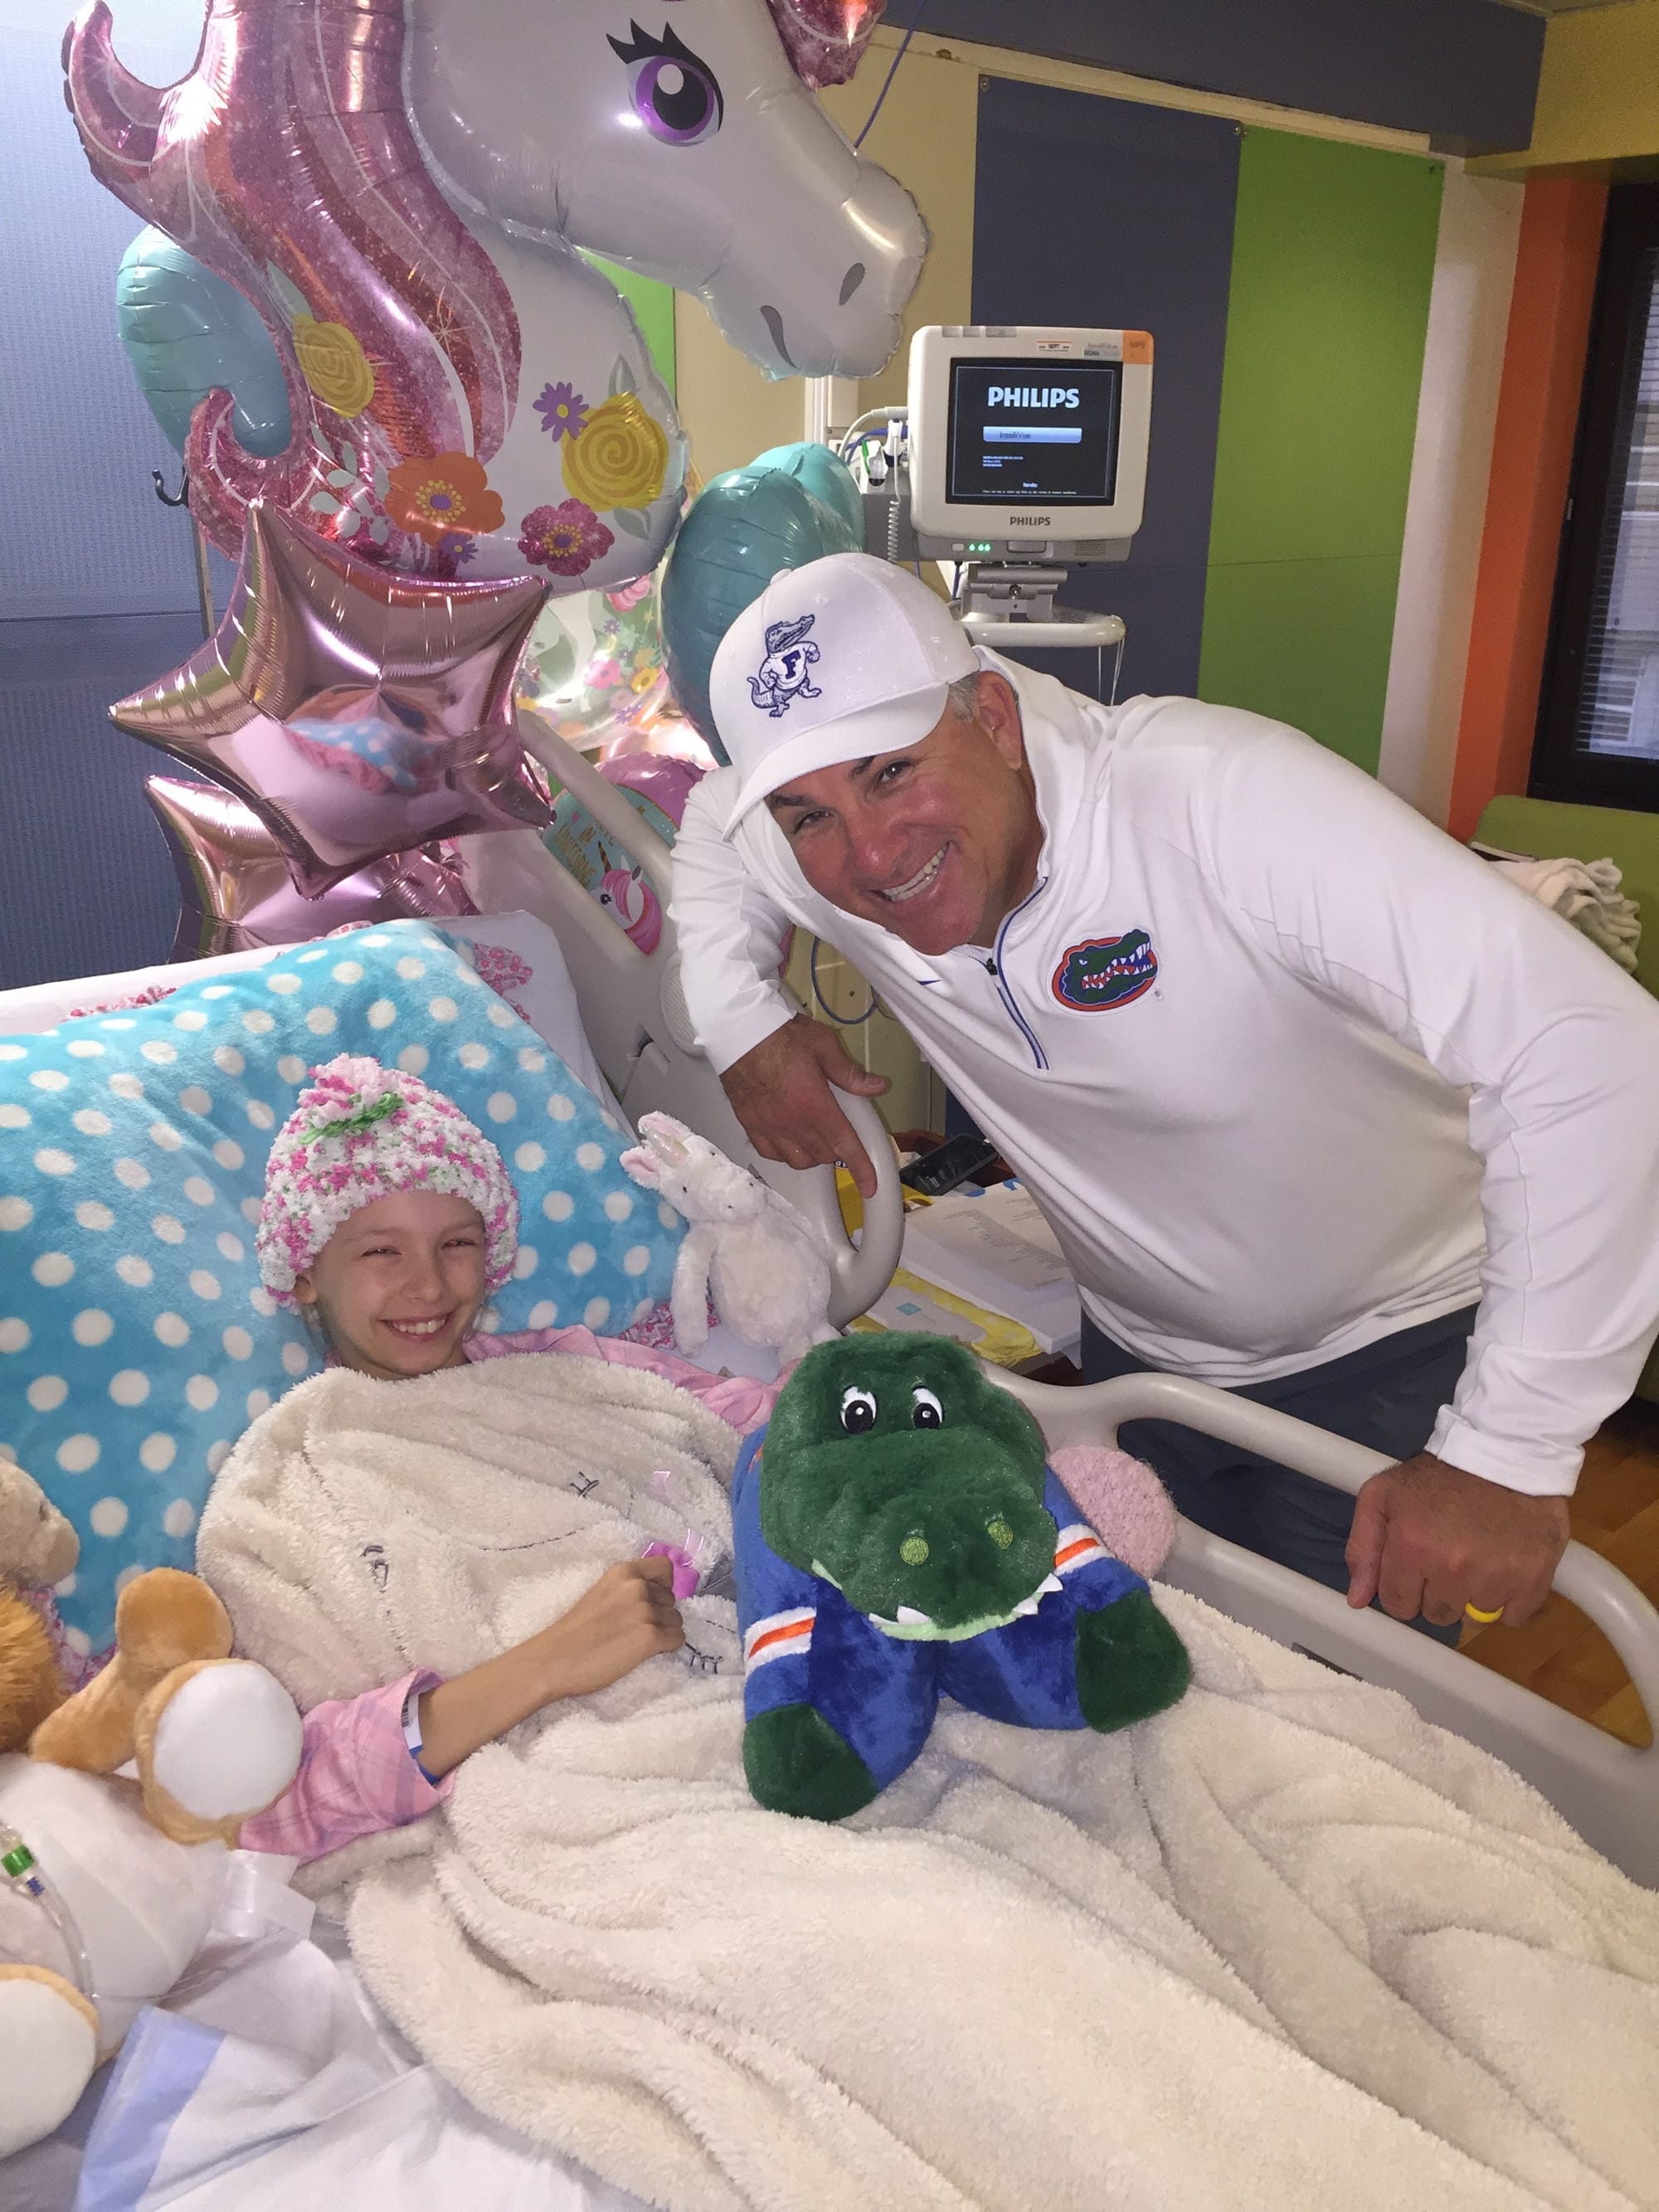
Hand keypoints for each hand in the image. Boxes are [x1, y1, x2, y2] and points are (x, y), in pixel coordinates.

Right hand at [415, 1558, 685, 1777]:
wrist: (544, 1668)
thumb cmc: (562, 1641)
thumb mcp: (592, 1603)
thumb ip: (621, 1593)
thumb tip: (654, 1591)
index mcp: (617, 1573)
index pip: (665, 1568)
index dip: (663, 1588)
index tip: (651, 1604)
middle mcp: (633, 1586)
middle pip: (673, 1598)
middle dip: (660, 1615)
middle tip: (629, 1637)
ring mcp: (641, 1611)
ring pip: (676, 1621)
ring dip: (662, 1636)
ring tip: (628, 1650)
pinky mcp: (646, 1638)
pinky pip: (676, 1642)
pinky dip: (664, 1653)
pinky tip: (637, 1661)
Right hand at [720, 1015, 888, 1198]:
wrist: (738, 1030)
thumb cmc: (782, 1034)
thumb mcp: (823, 1045)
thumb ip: (849, 1073)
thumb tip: (878, 1086)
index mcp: (814, 1103)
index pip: (843, 1144)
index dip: (861, 1168)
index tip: (870, 1187)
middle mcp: (792, 1122)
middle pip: (823, 1155)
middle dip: (838, 1151)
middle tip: (840, 1132)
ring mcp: (768, 1126)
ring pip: (798, 1160)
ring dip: (814, 1155)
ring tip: (816, 1138)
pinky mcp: (749, 1125)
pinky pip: (772, 1154)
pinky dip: (786, 1154)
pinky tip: (790, 1140)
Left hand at [1344, 1453, 1570, 1629]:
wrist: (1505, 1450)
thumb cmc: (1439, 1474)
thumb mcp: (1383, 1495)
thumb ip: (1363, 1546)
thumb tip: (1357, 1599)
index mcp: (1411, 1547)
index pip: (1398, 1606)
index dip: (1405, 1588)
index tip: (1417, 1567)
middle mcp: (1453, 1569)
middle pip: (1437, 1615)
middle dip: (1438, 1592)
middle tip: (1449, 1557)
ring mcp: (1496, 1577)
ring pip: (1475, 1617)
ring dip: (1474, 1595)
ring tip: (1479, 1557)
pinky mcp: (1533, 1579)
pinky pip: (1514, 1617)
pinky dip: (1509, 1600)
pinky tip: (1504, 1568)